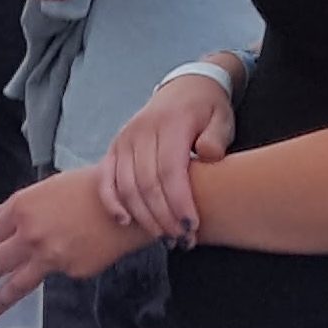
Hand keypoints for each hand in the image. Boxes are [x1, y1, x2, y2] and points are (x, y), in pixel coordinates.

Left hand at [0, 168, 139, 318]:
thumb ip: (17, 207)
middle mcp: (30, 234)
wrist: (127, 202)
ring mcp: (49, 257)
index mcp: (23, 208)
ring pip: (16, 285)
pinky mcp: (70, 272)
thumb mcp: (48, 188)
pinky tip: (71, 256)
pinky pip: (57, 273)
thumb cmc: (88, 188)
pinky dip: (57, 268)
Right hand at [99, 68, 239, 244]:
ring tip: (164, 237)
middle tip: (182, 240)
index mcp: (171, 122)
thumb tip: (208, 154)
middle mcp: (142, 130)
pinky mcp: (114, 148)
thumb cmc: (206, 110)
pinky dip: (112, 202)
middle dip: (164, 218)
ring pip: (126, 186)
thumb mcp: (222, 118)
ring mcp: (125, 139)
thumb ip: (217, 137)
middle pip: (147, 183)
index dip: (179, 203)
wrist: (185, 87)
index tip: (191, 227)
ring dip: (143, 218)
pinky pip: (105, 179)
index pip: (170, 170)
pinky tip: (125, 221)